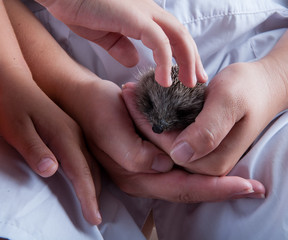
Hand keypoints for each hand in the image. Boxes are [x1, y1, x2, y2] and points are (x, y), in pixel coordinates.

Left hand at [0, 68, 101, 224]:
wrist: (12, 79)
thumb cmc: (11, 104)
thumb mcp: (17, 128)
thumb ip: (35, 150)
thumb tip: (53, 171)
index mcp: (64, 136)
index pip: (81, 172)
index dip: (88, 197)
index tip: (94, 217)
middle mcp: (74, 135)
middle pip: (92, 170)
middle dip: (94, 194)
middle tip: (96, 216)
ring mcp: (74, 132)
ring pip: (91, 163)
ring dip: (94, 184)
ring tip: (94, 202)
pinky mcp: (70, 131)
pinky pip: (86, 156)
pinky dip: (90, 172)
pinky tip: (86, 178)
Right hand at [35, 0, 207, 86]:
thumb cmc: (80, 8)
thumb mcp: (105, 34)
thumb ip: (121, 46)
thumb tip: (134, 61)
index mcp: (144, 16)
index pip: (173, 36)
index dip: (185, 55)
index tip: (189, 75)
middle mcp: (149, 12)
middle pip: (182, 36)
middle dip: (193, 60)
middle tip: (198, 82)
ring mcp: (144, 13)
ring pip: (178, 37)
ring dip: (187, 62)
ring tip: (189, 84)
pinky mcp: (135, 18)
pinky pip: (159, 42)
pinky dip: (166, 62)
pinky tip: (165, 81)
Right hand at [59, 74, 263, 200]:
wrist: (82, 100)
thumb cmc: (96, 110)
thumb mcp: (110, 130)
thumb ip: (135, 154)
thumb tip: (166, 166)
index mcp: (135, 176)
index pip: (182, 188)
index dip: (215, 188)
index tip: (245, 184)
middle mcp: (144, 180)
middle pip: (192, 191)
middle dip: (224, 190)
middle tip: (256, 188)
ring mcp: (149, 172)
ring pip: (190, 184)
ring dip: (218, 182)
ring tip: (246, 181)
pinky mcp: (153, 161)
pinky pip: (184, 172)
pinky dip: (204, 171)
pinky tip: (223, 168)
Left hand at [122, 62, 287, 175]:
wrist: (265, 86)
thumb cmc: (249, 89)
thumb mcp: (230, 102)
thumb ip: (208, 130)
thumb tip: (179, 155)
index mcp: (212, 163)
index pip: (167, 149)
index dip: (145, 122)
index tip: (129, 93)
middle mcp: (205, 168)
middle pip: (161, 149)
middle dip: (140, 121)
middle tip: (126, 90)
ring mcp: (202, 159)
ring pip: (163, 143)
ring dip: (146, 119)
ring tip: (131, 92)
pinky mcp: (200, 149)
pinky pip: (171, 137)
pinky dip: (157, 119)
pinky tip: (145, 100)